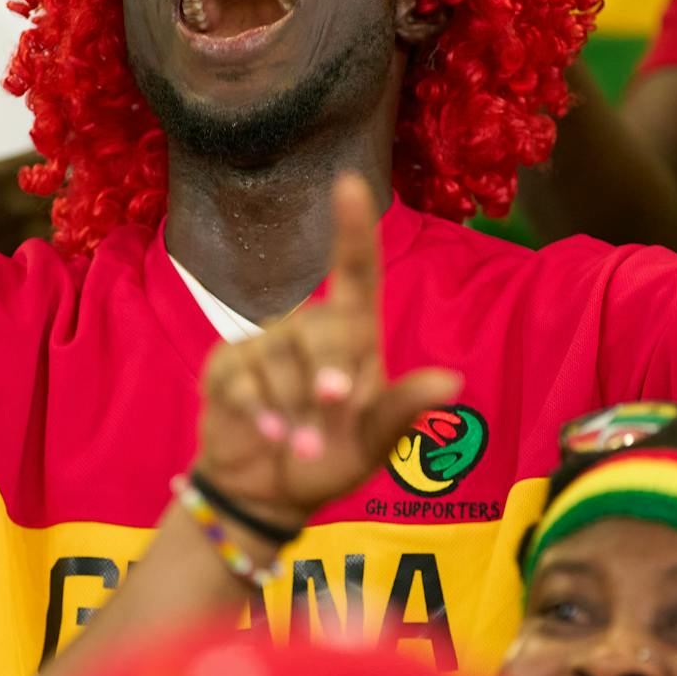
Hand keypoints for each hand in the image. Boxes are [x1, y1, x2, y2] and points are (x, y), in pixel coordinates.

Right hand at [194, 174, 460, 528]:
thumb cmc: (331, 457)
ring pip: (279, 362)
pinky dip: (259, 412)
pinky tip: (269, 435)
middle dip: (327, 371)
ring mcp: (262, 346)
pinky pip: (242, 380)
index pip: (355, 271)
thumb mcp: (374, 444)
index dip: (352, 227)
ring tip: (303, 448)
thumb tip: (450, 381)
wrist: (269, 492)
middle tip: (333, 406)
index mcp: (352, 335)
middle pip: (321, 327)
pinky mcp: (225, 369)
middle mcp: (307, 329)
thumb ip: (402, 411)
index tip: (348, 183)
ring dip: (295, 412)